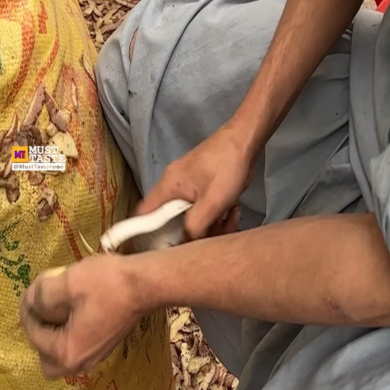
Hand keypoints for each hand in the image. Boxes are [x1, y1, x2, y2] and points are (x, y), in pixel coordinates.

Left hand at [19, 255, 141, 377]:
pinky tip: (73, 310)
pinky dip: (68, 334)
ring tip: (56, 309)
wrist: (146, 284)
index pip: (34, 335)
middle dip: (38, 334)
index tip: (29, 291)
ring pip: (61, 356)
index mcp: (67, 352)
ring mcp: (96, 356)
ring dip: (53, 336)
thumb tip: (30, 300)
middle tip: (41, 309)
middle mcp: (80, 362)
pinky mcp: (105, 345)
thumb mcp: (66, 283)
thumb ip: (40, 294)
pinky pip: (76, 348)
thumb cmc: (107, 284)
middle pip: (45, 358)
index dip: (26, 311)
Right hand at [138, 120, 253, 239]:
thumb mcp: (213, 201)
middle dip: (192, 233)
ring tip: (231, 218)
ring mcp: (187, 186)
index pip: (143, 215)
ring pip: (189, 217)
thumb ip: (195, 225)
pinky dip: (215, 216)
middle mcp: (172, 186)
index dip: (145, 235)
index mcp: (168, 187)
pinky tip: (233, 211)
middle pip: (170, 221)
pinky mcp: (201, 187)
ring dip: (210, 225)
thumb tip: (187, 242)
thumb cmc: (227, 166)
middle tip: (213, 235)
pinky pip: (201, 210)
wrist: (246, 139)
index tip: (160, 250)